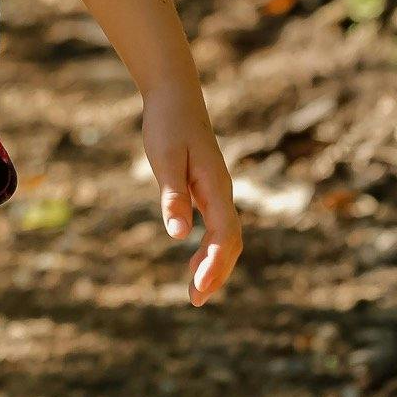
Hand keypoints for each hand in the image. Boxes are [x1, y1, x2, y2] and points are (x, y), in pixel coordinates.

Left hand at [141, 91, 241, 305]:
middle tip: (196, 300)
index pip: (224, 235)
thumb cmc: (168, 125)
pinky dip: (208, 250)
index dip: (214, 264)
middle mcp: (222, 192)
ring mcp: (216, 192)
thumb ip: (173, 196)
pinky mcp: (206, 190)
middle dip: (217, 273)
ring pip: (225, 237)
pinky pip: (216, 228)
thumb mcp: (165, 159)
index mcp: (215, 187)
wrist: (174, 97)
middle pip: (230, 242)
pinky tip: (194, 263)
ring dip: (214, 265)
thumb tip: (178, 236)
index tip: (199, 288)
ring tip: (196, 293)